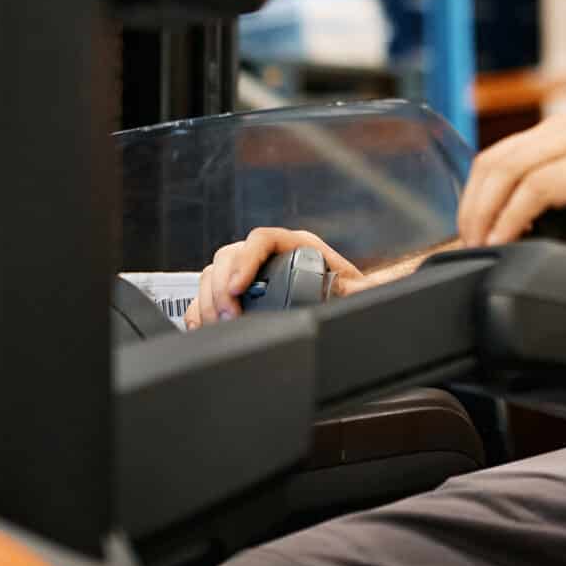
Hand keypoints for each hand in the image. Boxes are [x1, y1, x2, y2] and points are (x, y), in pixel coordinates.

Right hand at [183, 227, 363, 328]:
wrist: (344, 299)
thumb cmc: (348, 289)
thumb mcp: (355, 288)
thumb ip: (358, 289)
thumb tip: (364, 291)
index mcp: (296, 245)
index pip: (261, 240)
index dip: (245, 260)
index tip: (237, 287)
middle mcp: (270, 253)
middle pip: (230, 256)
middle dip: (222, 286)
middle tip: (228, 315)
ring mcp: (251, 271)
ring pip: (215, 273)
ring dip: (210, 300)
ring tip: (219, 324)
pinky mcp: (240, 291)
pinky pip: (209, 293)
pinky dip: (201, 308)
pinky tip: (203, 325)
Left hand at [456, 117, 565, 257]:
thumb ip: (537, 218)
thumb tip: (491, 241)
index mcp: (560, 136)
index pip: (495, 158)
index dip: (472, 198)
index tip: (466, 238)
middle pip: (495, 162)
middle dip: (473, 208)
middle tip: (468, 247)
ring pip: (510, 169)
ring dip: (488, 213)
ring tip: (484, 246)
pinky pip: (539, 185)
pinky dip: (514, 215)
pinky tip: (508, 240)